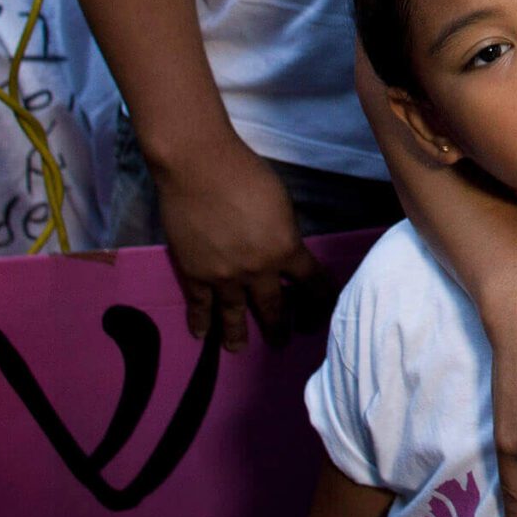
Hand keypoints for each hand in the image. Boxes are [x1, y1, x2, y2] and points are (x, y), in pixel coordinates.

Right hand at [154, 131, 325, 351]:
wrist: (199, 166)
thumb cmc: (246, 174)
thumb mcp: (282, 204)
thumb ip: (283, 233)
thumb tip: (281, 251)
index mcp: (286, 249)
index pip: (311, 282)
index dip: (319, 298)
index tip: (321, 310)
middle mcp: (258, 270)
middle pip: (273, 306)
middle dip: (279, 327)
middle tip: (281, 343)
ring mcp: (224, 276)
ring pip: (233, 315)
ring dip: (237, 336)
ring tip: (238, 350)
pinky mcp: (194, 273)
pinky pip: (200, 305)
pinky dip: (200, 322)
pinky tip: (201, 335)